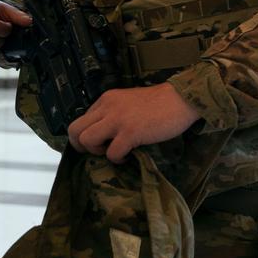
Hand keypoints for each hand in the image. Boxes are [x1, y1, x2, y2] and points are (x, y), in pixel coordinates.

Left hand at [67, 83, 200, 162]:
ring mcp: (118, 120)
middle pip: (75, 129)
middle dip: (81, 145)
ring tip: (113, 151)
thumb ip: (116, 111)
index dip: (88, 134)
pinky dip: (118, 159)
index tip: (101, 141)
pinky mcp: (130, 133)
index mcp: (107, 99)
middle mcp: (107, 107)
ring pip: (86, 140)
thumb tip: (107, 132)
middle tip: (98, 151)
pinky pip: (111, 153)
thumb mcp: (130, 101)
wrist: (182, 98)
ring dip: (97, 151)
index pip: (82, 119)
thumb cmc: (161, 102)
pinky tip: (129, 156)